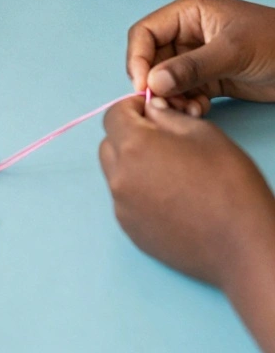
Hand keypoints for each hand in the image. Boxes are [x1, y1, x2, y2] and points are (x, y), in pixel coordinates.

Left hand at [99, 97, 274, 287]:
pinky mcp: (131, 231)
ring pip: (115, 174)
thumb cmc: (229, 183)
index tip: (151, 111)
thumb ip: (167, 117)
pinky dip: (138, 192)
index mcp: (134, 147)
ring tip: (167, 171)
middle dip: (128, 135)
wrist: (243, 244)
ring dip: (131, 164)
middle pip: (109, 145)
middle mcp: (120, 177)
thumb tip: (151, 112)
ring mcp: (123, 208)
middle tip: (160, 140)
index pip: (113, 115)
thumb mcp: (203, 133)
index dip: (131, 108)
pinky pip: (125, 201)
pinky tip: (169, 197)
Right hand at [126, 0, 274, 115]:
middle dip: (156, 84)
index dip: (138, 58)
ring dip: (171, 98)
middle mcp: (187, 33)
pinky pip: (184, 91)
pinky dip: (186, 103)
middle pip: (152, 59)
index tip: (142, 87)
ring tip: (189, 111)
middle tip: (166, 106)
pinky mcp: (209, 78)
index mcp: (188, 13)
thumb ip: (191, 67)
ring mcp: (197, 56)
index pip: (145, 33)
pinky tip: (199, 112)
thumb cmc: (274, 42)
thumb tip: (152, 84)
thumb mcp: (232, 51)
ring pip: (166, 79)